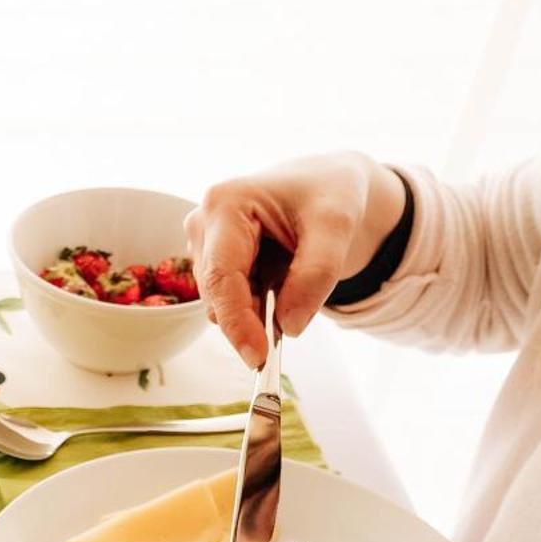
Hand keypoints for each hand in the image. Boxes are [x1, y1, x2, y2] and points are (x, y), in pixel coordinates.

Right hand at [185, 152, 407, 367]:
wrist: (326, 185)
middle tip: (297, 313)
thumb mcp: (338, 225)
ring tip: (290, 276)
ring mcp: (202, 243)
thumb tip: (289, 326)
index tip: (258, 357)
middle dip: (253, 317)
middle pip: (217, 296)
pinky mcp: (210, 260)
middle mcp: (203, 222)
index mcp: (225, 204)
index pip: (221, 277)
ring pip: (220, 303)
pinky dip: (255, 304)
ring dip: (256, 308)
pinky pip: (227, 300)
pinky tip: (277, 279)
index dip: (237, 322)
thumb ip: (316, 273)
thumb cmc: (330, 193)